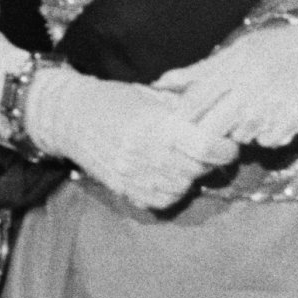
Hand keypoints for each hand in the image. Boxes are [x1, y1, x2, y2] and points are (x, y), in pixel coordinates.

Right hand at [25, 66, 237, 210]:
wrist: (71, 117)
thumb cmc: (115, 100)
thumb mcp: (153, 96)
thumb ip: (186, 109)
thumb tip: (223, 115)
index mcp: (154, 125)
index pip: (204, 147)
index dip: (223, 147)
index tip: (227, 141)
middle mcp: (144, 154)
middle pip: (196, 170)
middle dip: (210, 161)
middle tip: (209, 150)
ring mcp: (133, 176)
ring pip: (182, 188)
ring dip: (192, 177)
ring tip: (186, 160)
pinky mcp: (125, 190)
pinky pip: (163, 201)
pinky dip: (173, 190)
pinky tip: (169, 174)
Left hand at [155, 14, 297, 150]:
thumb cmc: (280, 47)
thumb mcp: (239, 49)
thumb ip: (200, 70)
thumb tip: (160, 82)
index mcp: (232, 68)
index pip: (192, 103)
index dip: (183, 117)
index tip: (183, 121)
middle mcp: (248, 89)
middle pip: (211, 128)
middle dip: (208, 132)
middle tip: (215, 126)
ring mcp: (269, 108)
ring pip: (238, 137)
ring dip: (240, 131)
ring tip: (255, 111)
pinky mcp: (289, 123)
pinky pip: (265, 141)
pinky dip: (266, 134)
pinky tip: (275, 116)